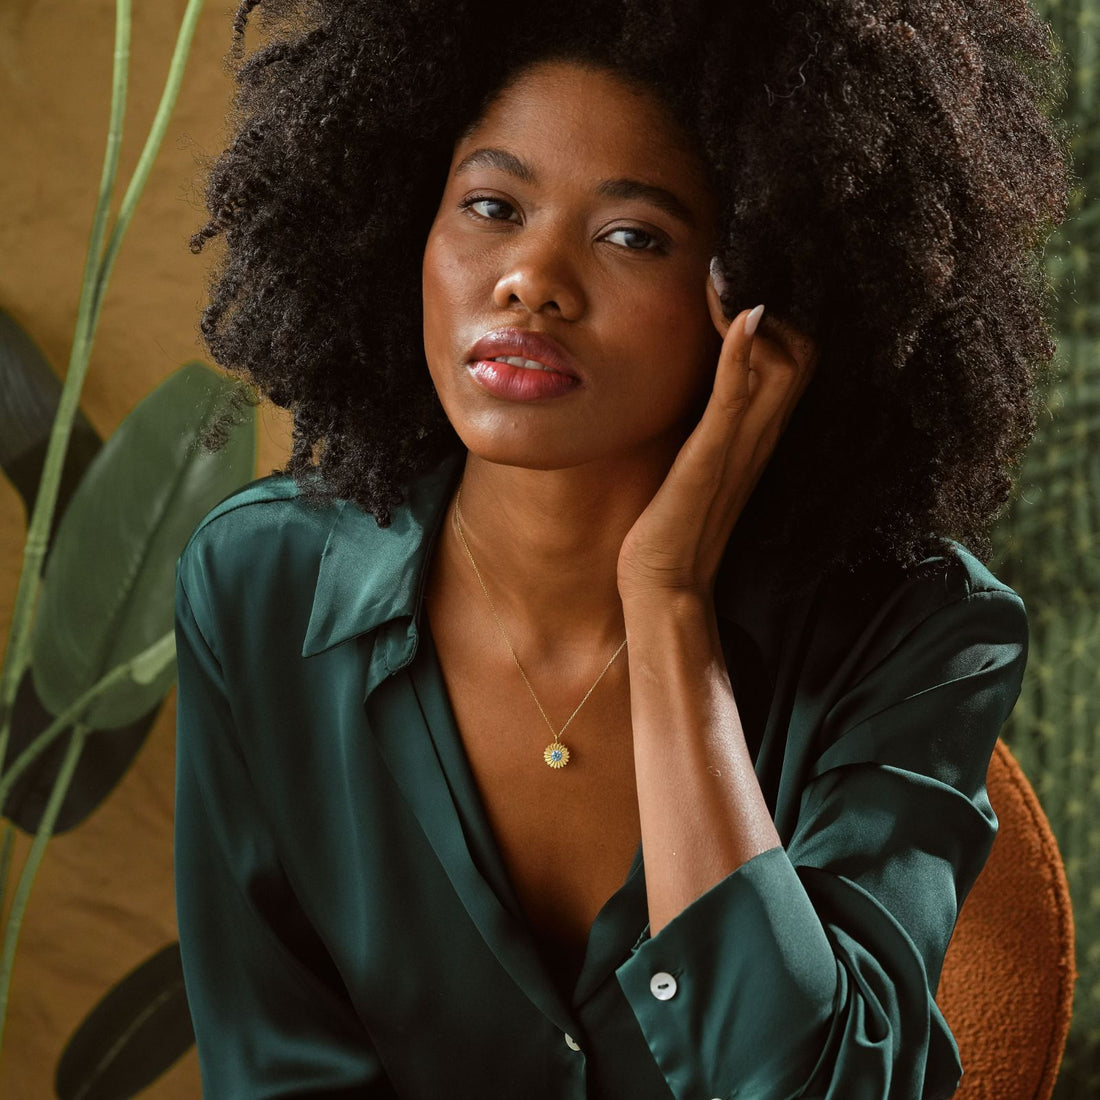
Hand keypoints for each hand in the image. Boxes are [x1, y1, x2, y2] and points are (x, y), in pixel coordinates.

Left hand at [616, 269, 817, 604]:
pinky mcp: (711, 460)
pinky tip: (740, 317)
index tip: (733, 287)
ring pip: (784, 365)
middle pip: (804, 351)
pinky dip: (742, 354)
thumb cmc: (672, 523)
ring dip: (755, 316)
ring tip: (722, 286)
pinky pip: (738, 398)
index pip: (796, 358)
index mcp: (758, 433)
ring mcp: (741, 448)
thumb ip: (709, 420)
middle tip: (727, 276)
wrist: (665, 584)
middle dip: (772, 303)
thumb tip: (702, 376)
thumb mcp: (696, 458)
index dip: (777, 315)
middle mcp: (761, 436)